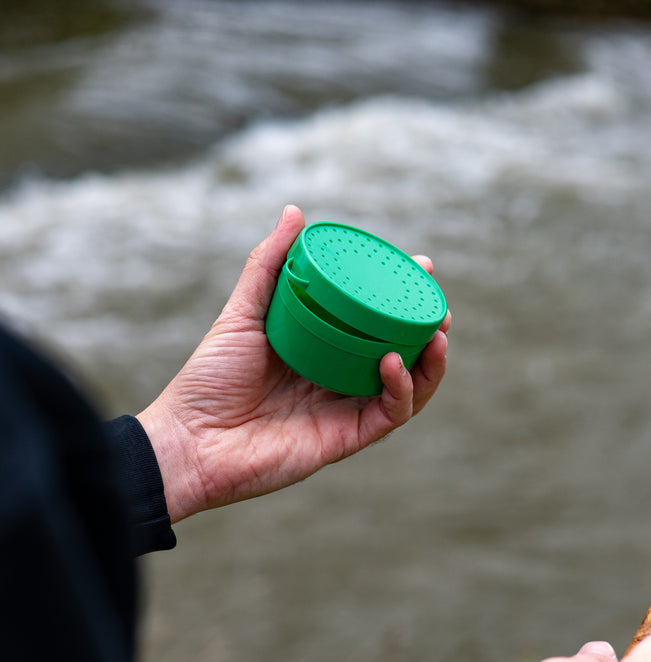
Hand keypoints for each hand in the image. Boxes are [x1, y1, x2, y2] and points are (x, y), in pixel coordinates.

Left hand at [137, 205, 449, 521]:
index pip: (375, 322)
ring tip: (438, 333)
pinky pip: (390, 414)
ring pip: (409, 388)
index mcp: (324, 350)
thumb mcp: (243, 311)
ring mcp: (347, 410)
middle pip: (403, 354)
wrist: (191, 439)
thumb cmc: (209, 378)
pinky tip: (396, 361)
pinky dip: (402, 389)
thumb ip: (269, 264)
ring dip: (431, 363)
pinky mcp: (347, 438)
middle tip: (439, 306)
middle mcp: (342, 380)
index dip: (403, 298)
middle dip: (429, 330)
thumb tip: (296, 212)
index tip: (421, 269)